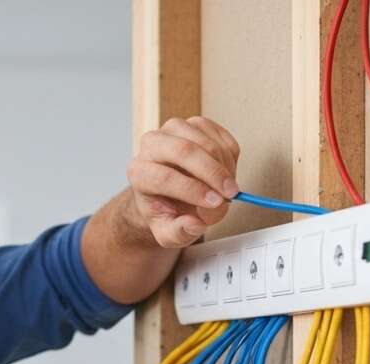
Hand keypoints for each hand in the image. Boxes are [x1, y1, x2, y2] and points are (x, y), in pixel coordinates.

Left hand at [127, 116, 241, 248]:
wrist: (170, 192)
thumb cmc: (167, 210)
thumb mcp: (168, 233)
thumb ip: (179, 233)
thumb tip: (194, 225)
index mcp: (139, 172)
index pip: (164, 177)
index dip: (192, 190)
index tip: (215, 203)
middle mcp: (151, 145)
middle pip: (183, 151)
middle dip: (213, 173)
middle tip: (231, 193)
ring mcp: (173, 130)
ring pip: (204, 140)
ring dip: (224, 165)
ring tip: (229, 187)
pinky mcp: (194, 123)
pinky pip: (219, 134)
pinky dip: (230, 154)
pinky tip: (229, 172)